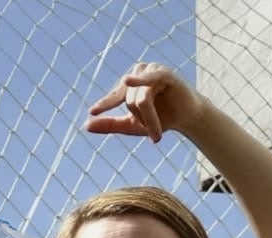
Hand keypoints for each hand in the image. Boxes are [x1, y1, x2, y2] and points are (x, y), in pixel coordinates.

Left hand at [86, 62, 204, 142]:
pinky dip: (140, 81)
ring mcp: (151, 71)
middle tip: (153, 131)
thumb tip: (86, 125)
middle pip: (129, 102)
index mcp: (129, 84)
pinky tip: (128, 80)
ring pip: (140, 100)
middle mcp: (138, 74)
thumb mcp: (132, 125)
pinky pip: (150, 81)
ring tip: (157, 132)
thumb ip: (110, 124)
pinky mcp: (165, 73)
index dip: (105, 104)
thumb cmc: (160, 119)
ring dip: (149, 119)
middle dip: (142, 120)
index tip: (92, 112)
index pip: (114, 96)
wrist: (185, 118)